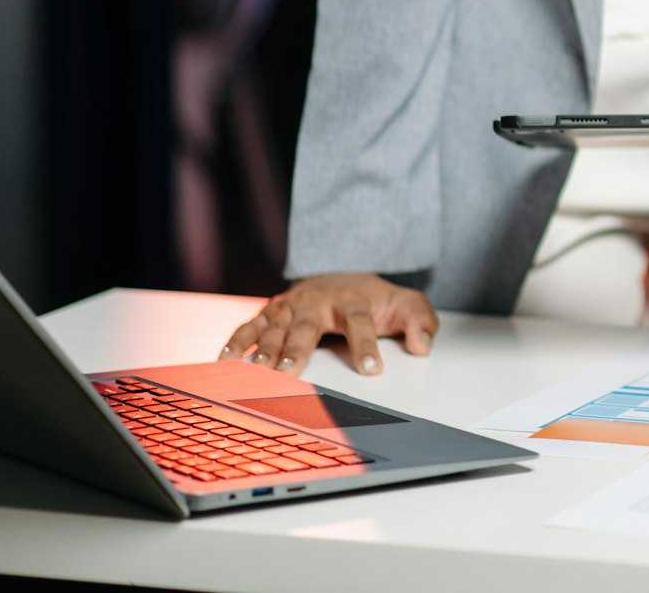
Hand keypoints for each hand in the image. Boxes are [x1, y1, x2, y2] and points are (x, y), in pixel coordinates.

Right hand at [219, 273, 437, 376]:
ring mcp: (292, 306)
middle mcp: (318, 301)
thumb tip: (423, 346)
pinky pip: (251, 325)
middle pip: (307, 325)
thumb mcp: (407, 305)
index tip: (372, 369)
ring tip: (257, 369)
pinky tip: (226, 360)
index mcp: (353, 300)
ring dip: (265, 347)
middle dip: (297, 349)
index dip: (365, 344)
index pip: (360, 322)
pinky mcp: (273, 312)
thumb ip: (421, 322)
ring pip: (277, 326)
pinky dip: (237, 341)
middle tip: (288, 372)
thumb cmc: (376, 300)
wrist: (345, 276)